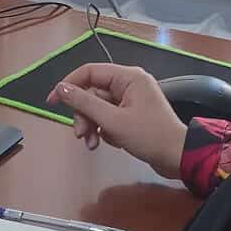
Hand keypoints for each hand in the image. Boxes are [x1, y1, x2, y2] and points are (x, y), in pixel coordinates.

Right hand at [48, 62, 187, 178]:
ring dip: (92, 125)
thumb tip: (60, 88)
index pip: (89, 72)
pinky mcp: (132, 115)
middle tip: (79, 134)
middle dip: (83, 114)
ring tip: (92, 144)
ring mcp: (131, 100)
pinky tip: (107, 143)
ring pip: (99, 107)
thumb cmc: (149, 136)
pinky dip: (104, 129)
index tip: (52, 102)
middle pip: (92, 93)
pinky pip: (109, 117)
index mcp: (128, 77)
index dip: (68, 84)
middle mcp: (129, 84)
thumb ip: (85, 103)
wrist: (178, 157)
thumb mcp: (113, 121)